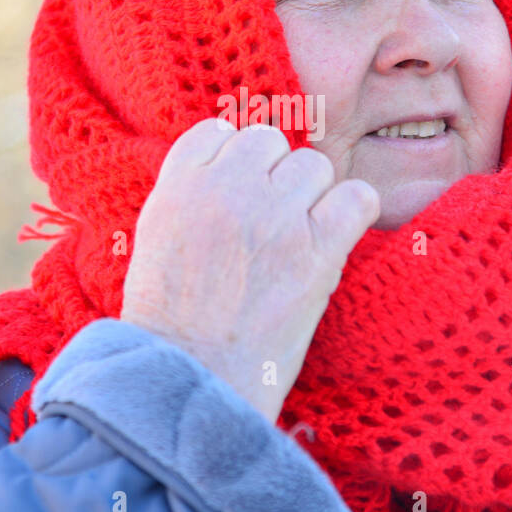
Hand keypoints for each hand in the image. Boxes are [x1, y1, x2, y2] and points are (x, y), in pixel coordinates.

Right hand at [119, 117, 379, 422]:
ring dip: (310, 197)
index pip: (218, 131)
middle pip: (269, 142)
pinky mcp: (318, 249)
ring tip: (297, 239)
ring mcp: (275, 216)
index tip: (237, 192)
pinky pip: (357, 197)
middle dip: (272, 176)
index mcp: (178, 185)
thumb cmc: (170, 324)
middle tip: (268, 223)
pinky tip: (336, 238)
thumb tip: (229, 165)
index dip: (232, 160)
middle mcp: (227, 189)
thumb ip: (187, 193)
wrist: (193, 381)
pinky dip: (353, 212)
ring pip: (313, 166)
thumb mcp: (154, 239)